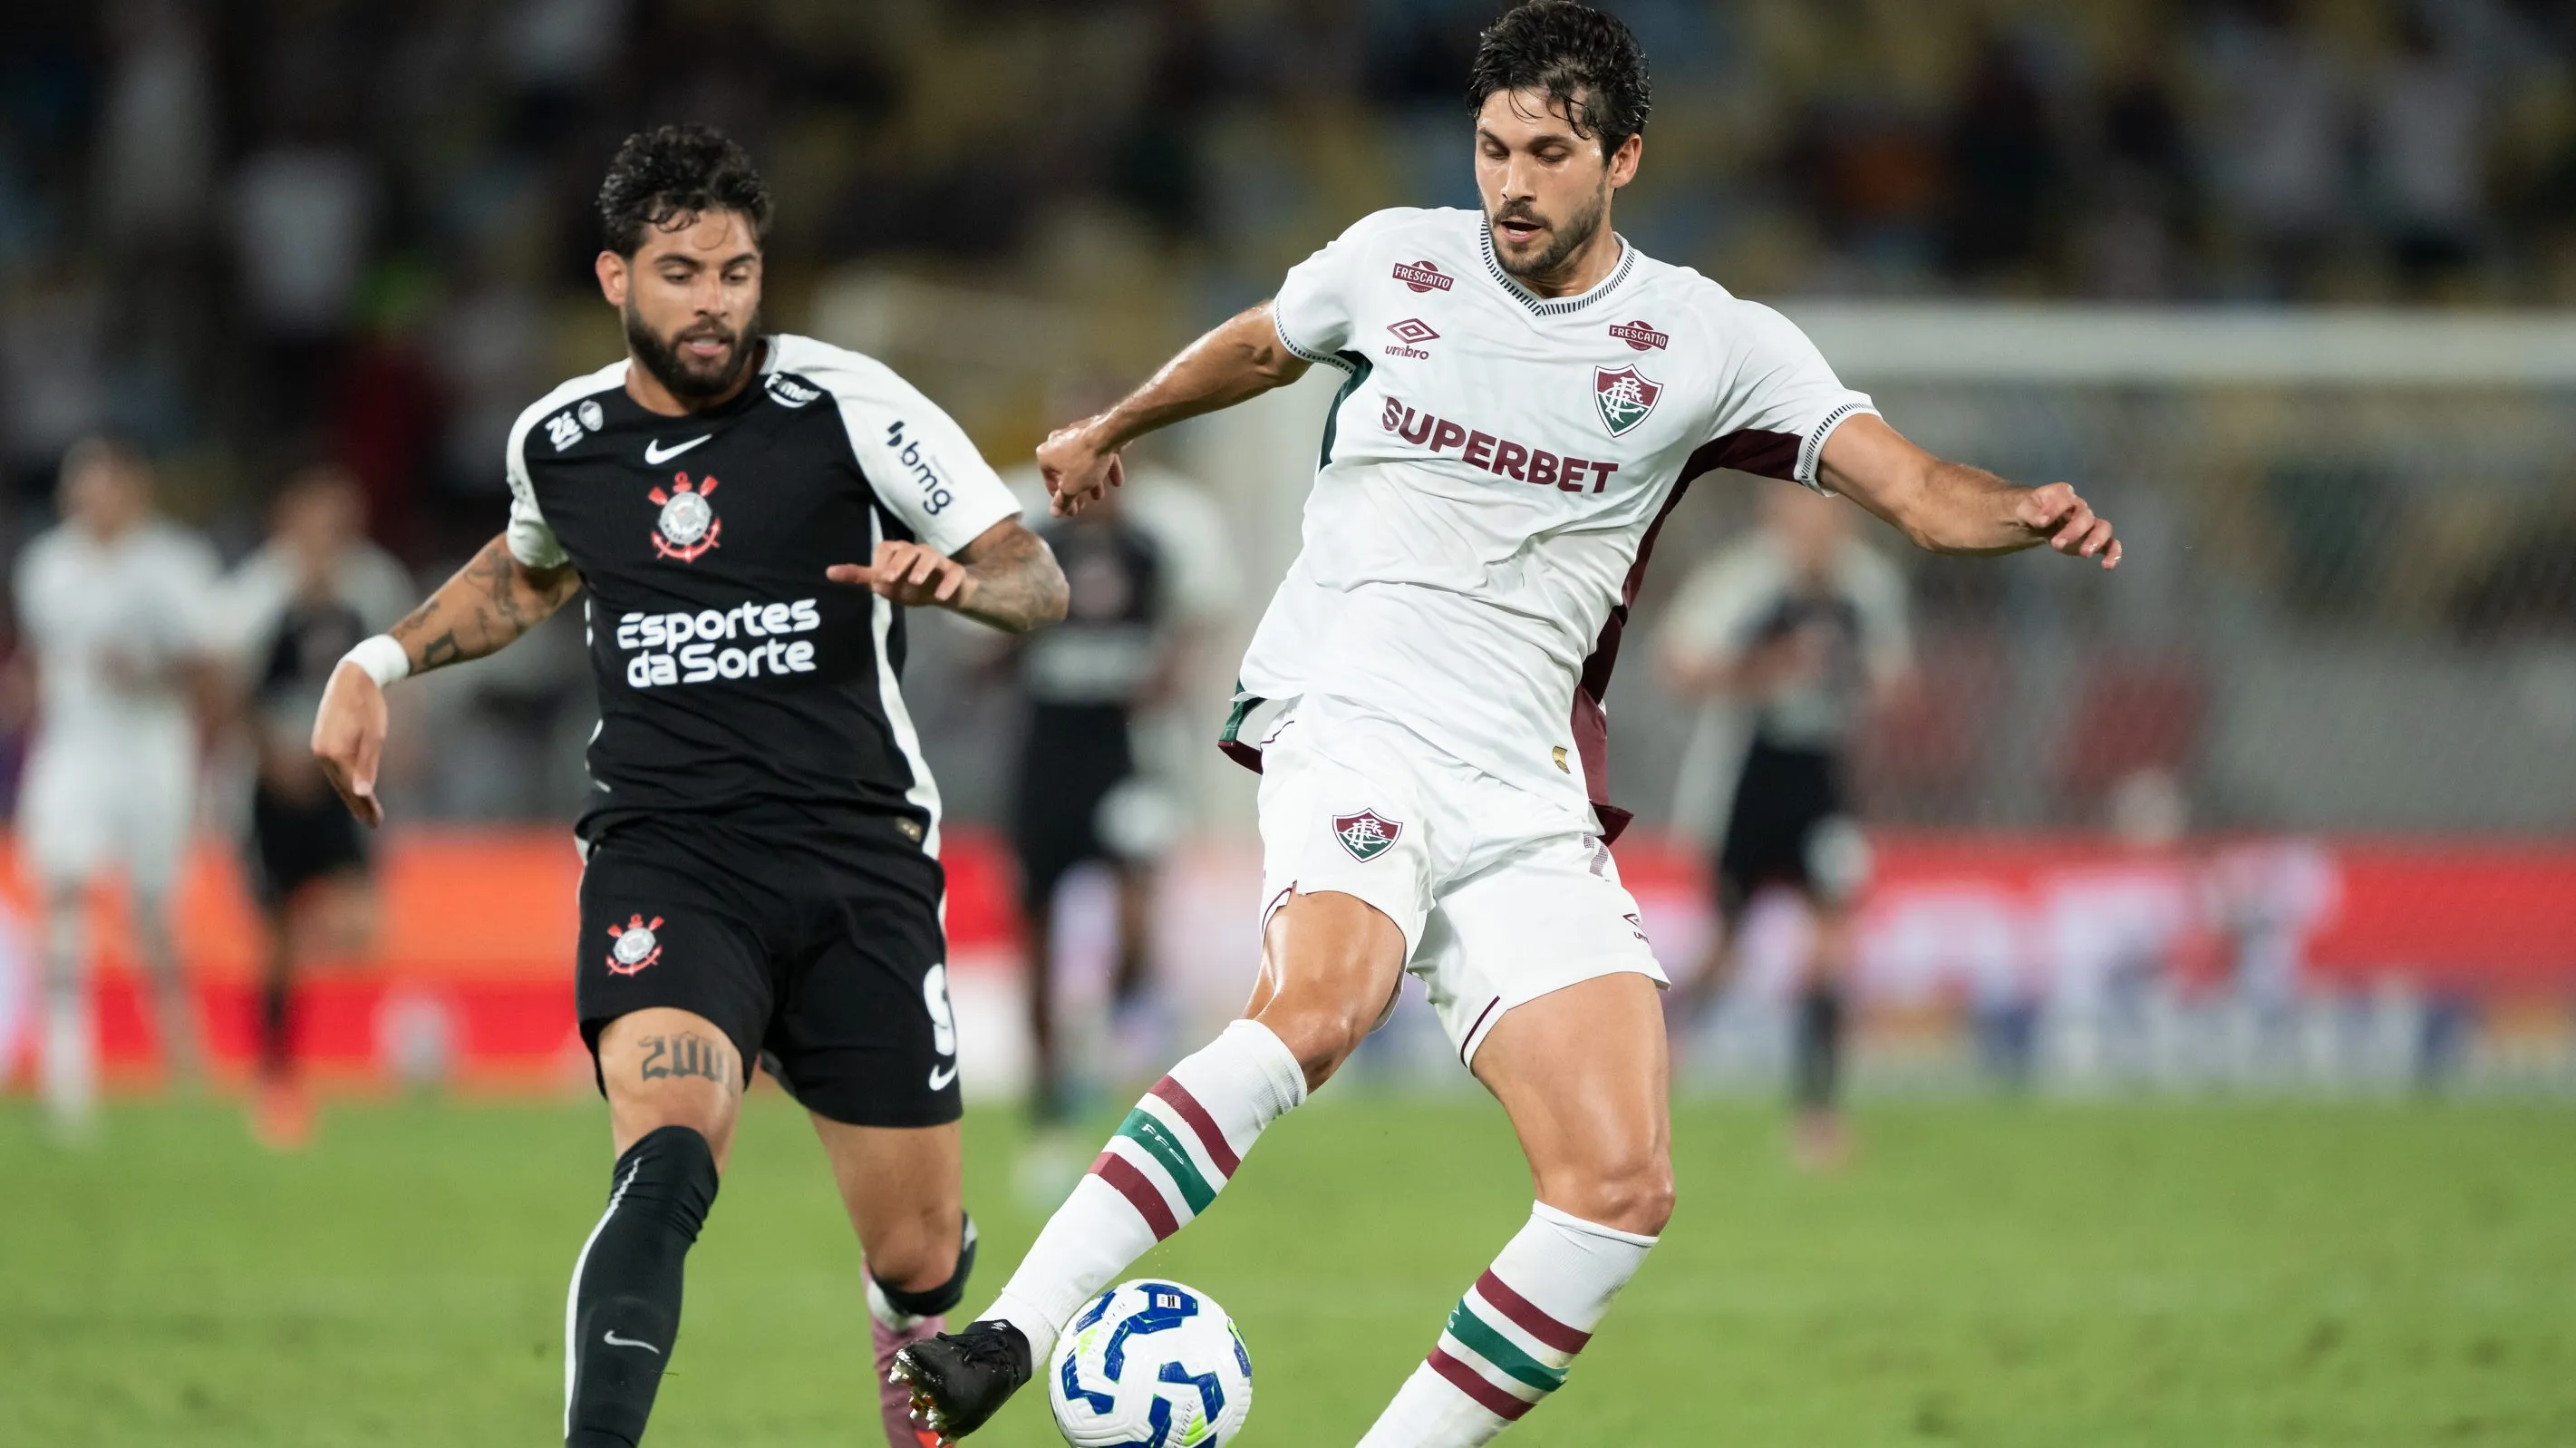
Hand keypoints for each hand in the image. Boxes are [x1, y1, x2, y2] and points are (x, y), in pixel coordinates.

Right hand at [311, 659, 389, 827]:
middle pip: (342, 786)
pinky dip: (343, 779)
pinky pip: (333, 767)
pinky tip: (352, 787)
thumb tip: (362, 793)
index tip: (377, 822)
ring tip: (365, 811)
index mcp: (334, 754)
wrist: (353, 677)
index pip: (352, 788)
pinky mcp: (320, 741)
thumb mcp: (375, 738)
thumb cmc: (369, 706)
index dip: (366, 806)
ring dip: (350, 794)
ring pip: (336, 778)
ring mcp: (318, 747)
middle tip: (374, 823)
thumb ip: (367, 767)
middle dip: (359, 805)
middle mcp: (321, 753)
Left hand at [828, 540, 978, 609]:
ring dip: (923, 568)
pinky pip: (954, 574)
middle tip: (889, 579)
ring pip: (931, 557)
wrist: (945, 592)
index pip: (887, 548)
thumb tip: (828, 572)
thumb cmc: (910, 584)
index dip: (882, 561)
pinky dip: (948, 584)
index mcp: (900, 551)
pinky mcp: (955, 573)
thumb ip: (860, 577)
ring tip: (915, 583)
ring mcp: (939, 561)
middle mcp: (919, 551)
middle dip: (899, 564)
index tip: (878, 576)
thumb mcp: (884, 582)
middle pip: (909, 550)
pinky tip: (940, 597)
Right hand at [1035, 416, 1124, 516]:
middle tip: (1085, 503)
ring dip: (1091, 481)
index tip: (1072, 510)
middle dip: (1078, 490)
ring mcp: (1075, 435)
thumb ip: (1063, 501)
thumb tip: (1054, 513)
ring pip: (1082, 463)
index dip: (1062, 500)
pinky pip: (1096, 453)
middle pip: (1067, 472)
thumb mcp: (1071, 487)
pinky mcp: (1093, 432)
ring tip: (1100, 494)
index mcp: (1045, 455)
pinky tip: (1116, 480)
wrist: (1108, 434)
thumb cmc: (1084, 461)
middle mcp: (1056, 442)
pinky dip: (1104, 467)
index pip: (1051, 483)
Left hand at [2017, 482, 2121, 568]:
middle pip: (2084, 515)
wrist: (2036, 520)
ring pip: (2102, 527)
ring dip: (2096, 540)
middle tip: (2056, 544)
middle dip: (2073, 530)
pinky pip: (2110, 544)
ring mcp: (2089, 523)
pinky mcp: (2093, 540)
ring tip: (2085, 553)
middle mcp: (2079, 507)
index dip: (2055, 508)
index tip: (2042, 522)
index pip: (2065, 496)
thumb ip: (2031, 513)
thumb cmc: (2031, 511)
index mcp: (2062, 495)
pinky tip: (2108, 565)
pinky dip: (2113, 553)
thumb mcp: (2023, 509)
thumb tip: (2042, 521)